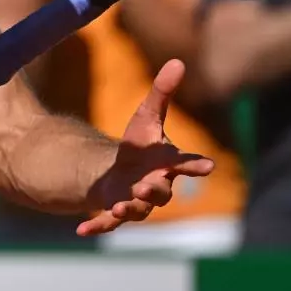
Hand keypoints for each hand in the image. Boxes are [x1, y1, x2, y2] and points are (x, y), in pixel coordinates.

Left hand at [77, 60, 215, 236]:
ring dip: (128, 209)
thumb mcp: (147, 116)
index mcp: (166, 163)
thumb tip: (178, 61)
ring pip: (137, 210)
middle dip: (153, 191)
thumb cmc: (142, 145)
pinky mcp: (115, 211)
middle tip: (143, 186)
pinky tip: (81, 230)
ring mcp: (136, 201)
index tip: (208, 166)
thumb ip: (162, 93)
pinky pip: (108, 225)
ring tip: (116, 207)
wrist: (124, 172)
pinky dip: (97, 228)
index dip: (196, 165)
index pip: (185, 163)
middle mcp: (155, 185)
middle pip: (161, 193)